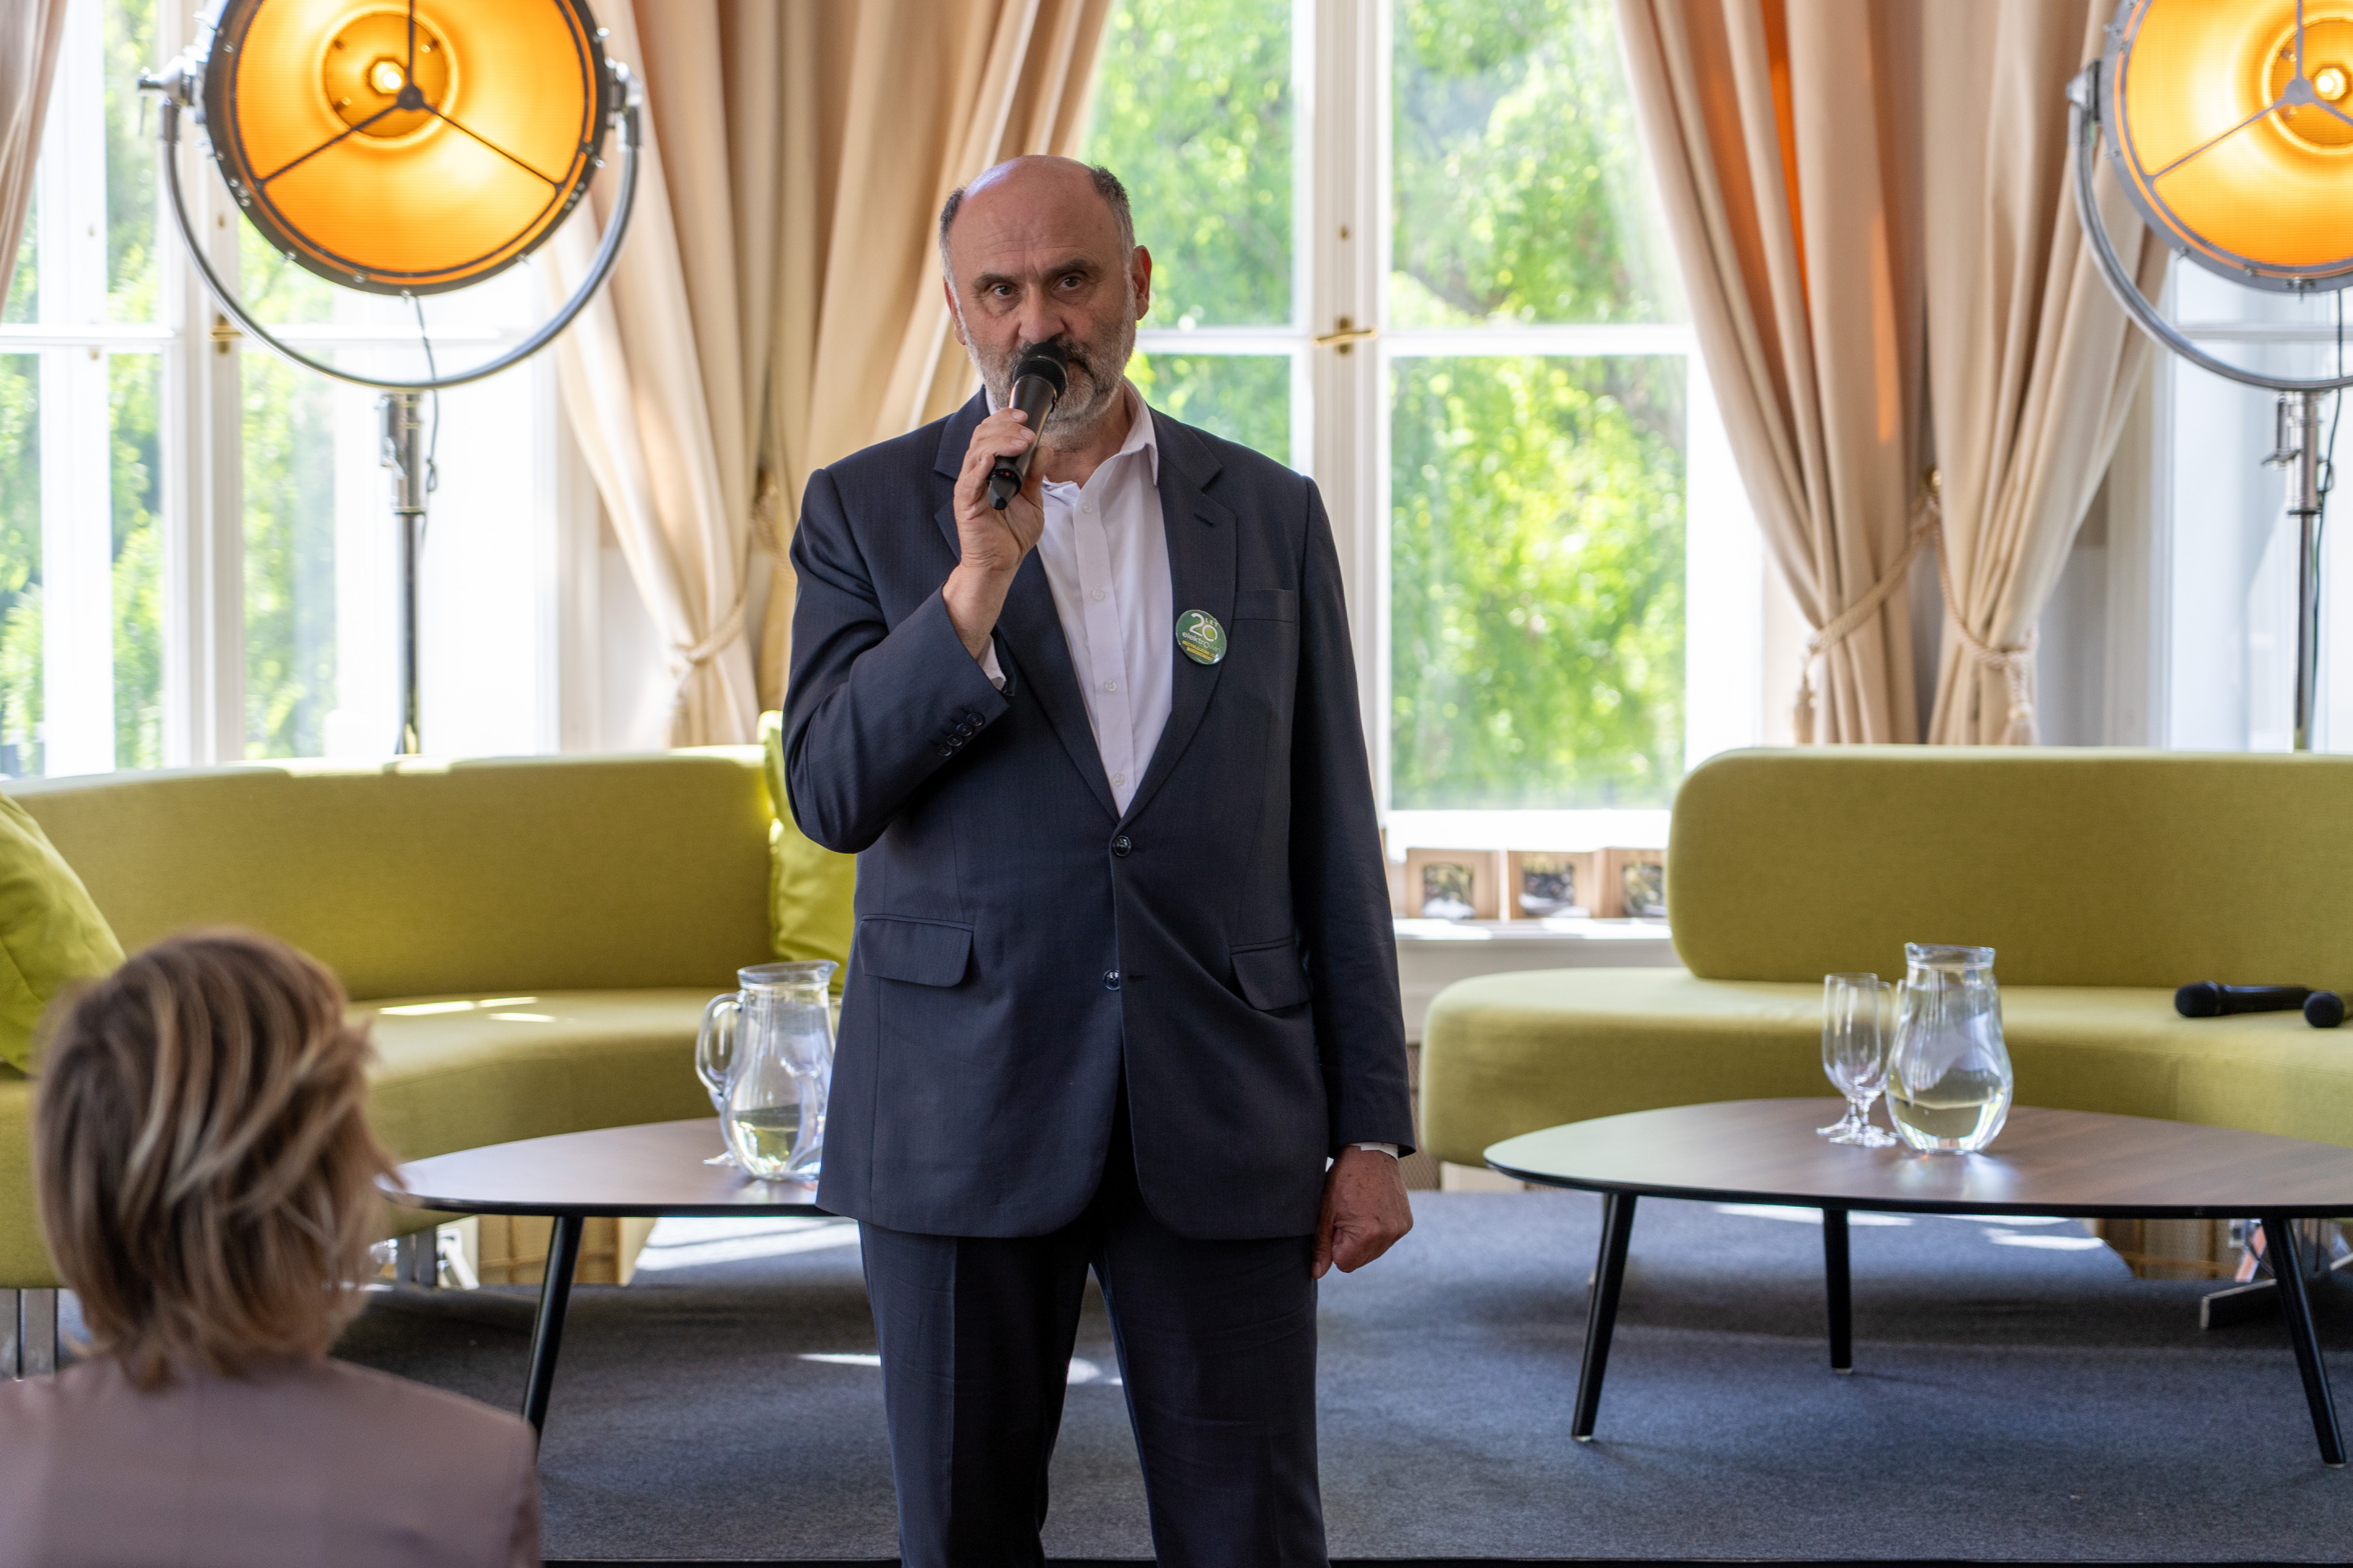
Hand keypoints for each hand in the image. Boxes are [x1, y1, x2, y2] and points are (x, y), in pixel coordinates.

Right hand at [943, 408, 1048, 657]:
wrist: (1001, 564)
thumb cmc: (1011, 534)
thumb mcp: (1032, 498)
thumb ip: (1036, 473)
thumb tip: (1046, 448)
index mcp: (989, 469)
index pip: (990, 434)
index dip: (1004, 420)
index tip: (1025, 416)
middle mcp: (975, 473)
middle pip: (982, 436)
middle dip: (1005, 426)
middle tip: (1027, 427)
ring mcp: (969, 487)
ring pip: (976, 451)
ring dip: (1000, 441)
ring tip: (1022, 441)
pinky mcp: (966, 503)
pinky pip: (970, 478)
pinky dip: (981, 464)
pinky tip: (993, 457)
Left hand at [1312, 1147, 1412, 1278]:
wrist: (1370, 1153)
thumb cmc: (1343, 1180)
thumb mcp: (1325, 1211)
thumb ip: (1320, 1246)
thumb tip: (1317, 1273)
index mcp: (1366, 1235)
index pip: (1344, 1265)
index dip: (1335, 1246)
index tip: (1336, 1224)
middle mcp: (1388, 1235)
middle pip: (1360, 1261)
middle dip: (1349, 1245)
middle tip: (1346, 1216)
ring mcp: (1399, 1229)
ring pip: (1373, 1252)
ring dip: (1363, 1240)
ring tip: (1359, 1212)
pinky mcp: (1406, 1223)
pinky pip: (1386, 1240)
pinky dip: (1377, 1231)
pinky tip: (1371, 1211)